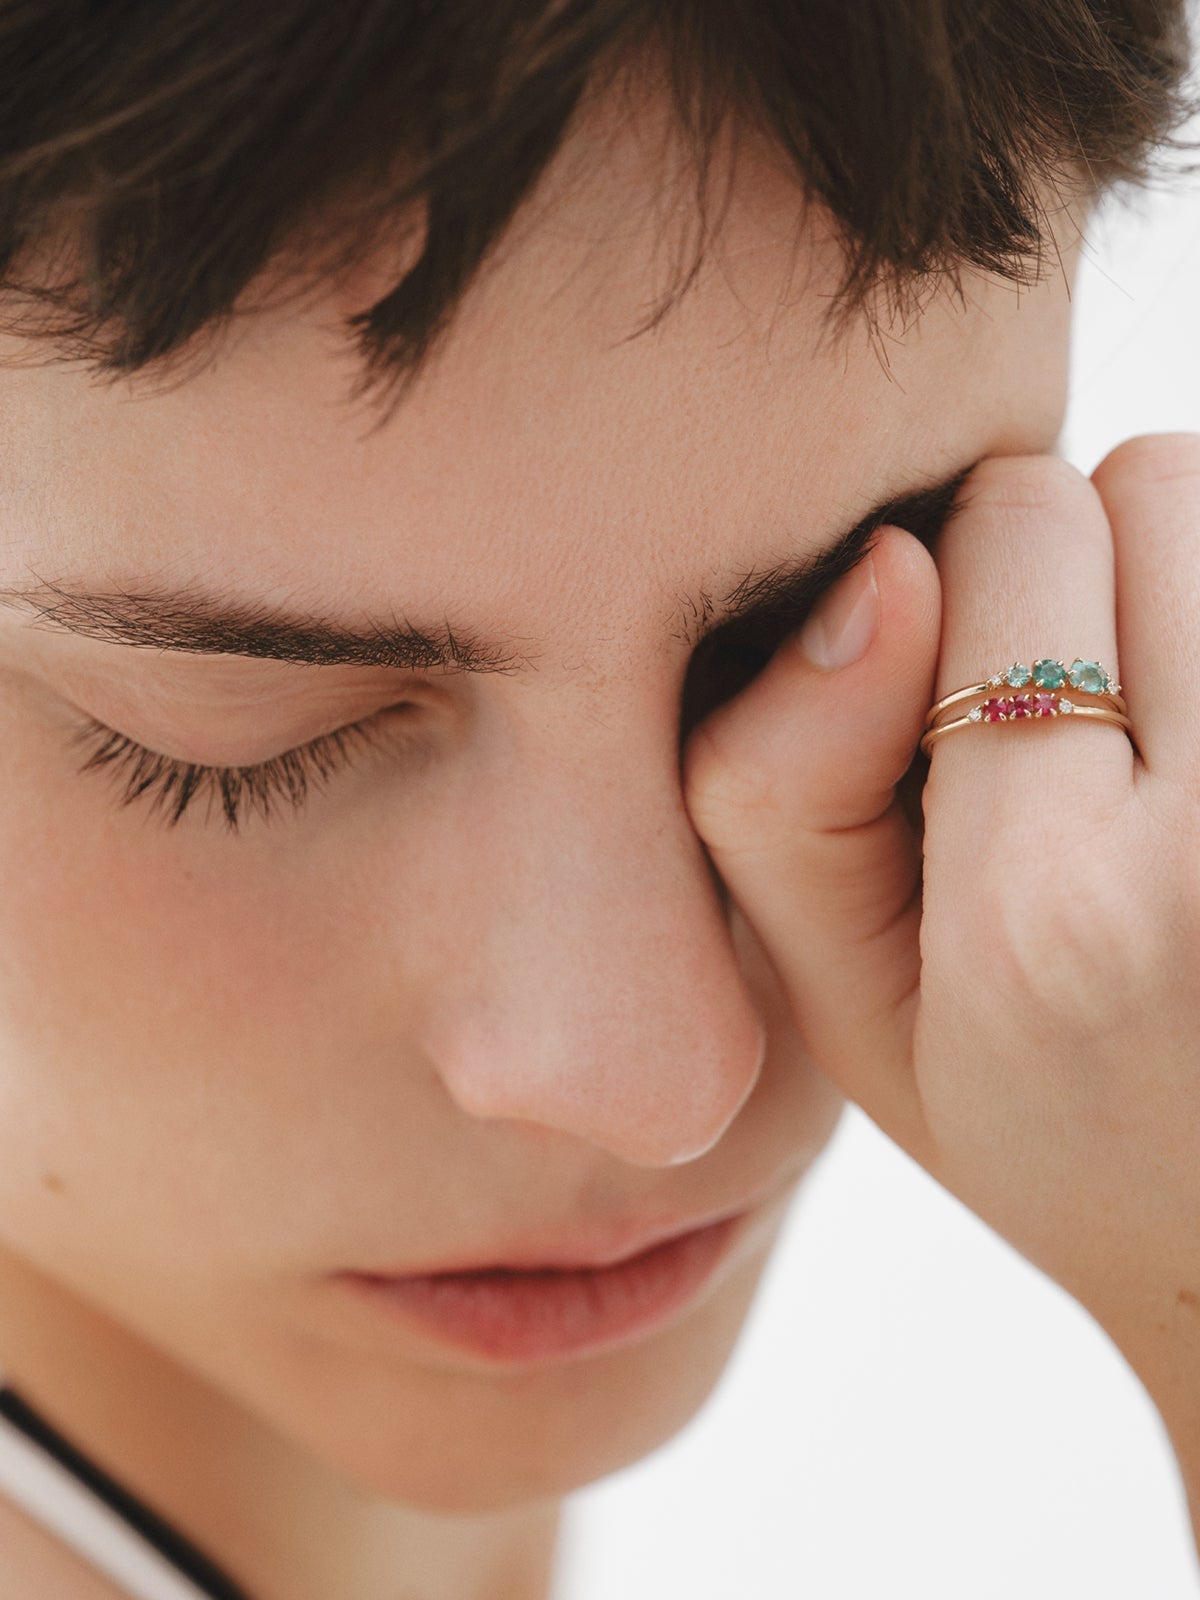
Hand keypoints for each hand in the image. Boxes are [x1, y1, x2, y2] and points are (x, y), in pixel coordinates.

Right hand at [683, 436, 1199, 1431]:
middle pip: (1157, 477)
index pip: (1007, 518)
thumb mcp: (852, 1008)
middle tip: (1097, 734)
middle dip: (1101, 571)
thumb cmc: (1064, 1130)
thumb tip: (876, 566)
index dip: (966, 583)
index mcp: (1049, 916)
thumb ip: (783, 792)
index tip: (973, 705)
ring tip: (1174, 755)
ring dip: (1191, 592)